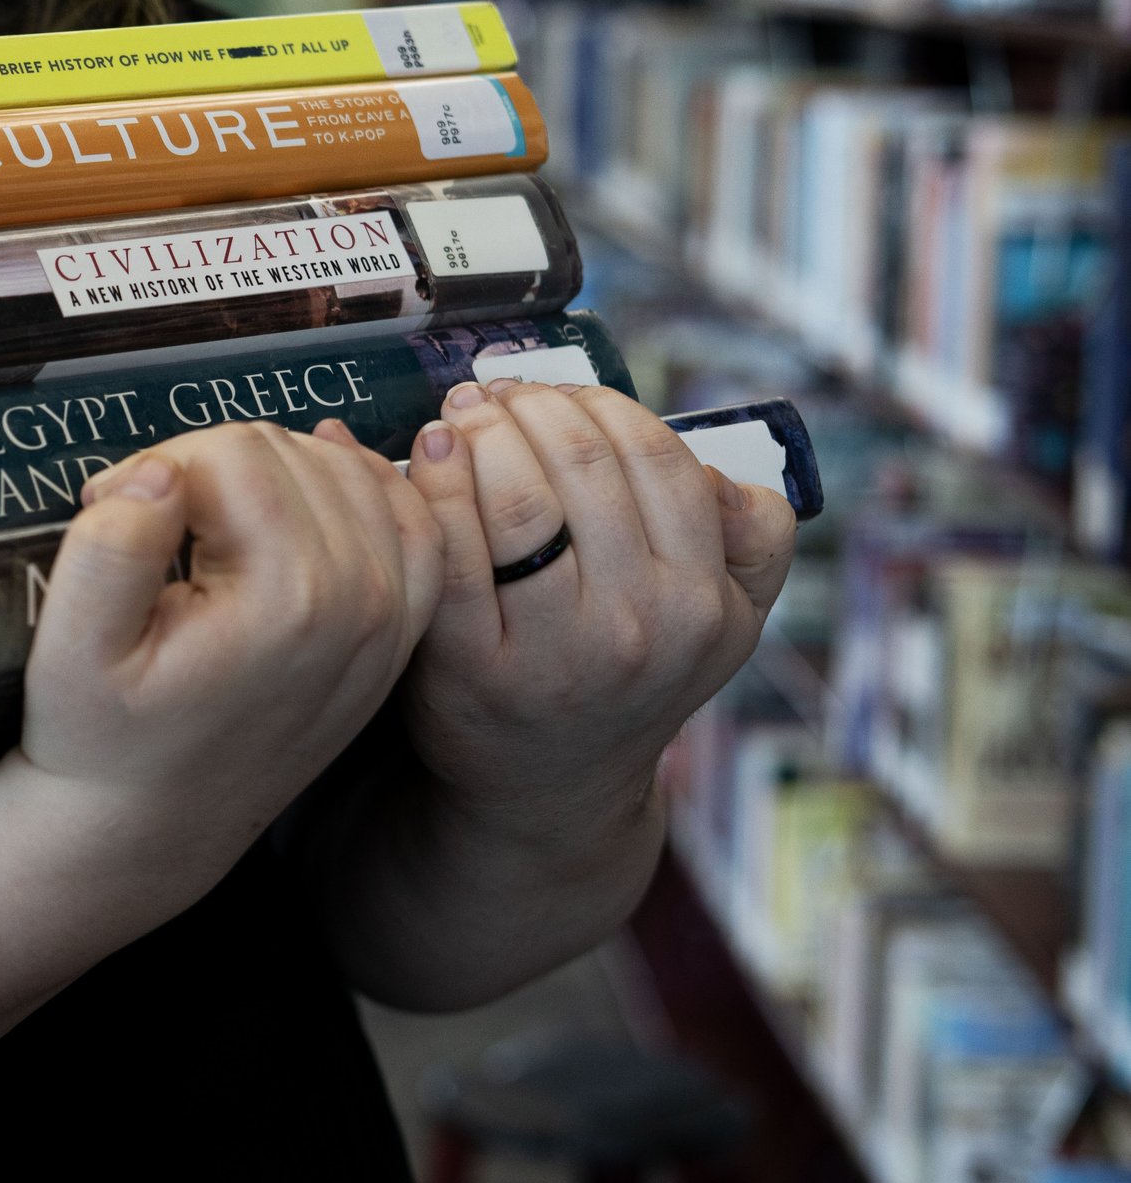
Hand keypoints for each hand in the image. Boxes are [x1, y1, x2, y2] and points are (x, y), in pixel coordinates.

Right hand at [14, 421, 443, 896]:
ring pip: (347, 471)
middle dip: (208, 461)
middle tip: (146, 516)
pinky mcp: (396, 637)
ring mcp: (391, 622)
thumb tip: (160, 471)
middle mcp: (361, 604)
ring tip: (204, 518)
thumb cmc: (99, 742)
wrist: (146, 829)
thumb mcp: (68, 648)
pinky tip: (304, 498)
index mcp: (286, 599)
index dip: (153, 460)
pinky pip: (410, 522)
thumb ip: (110, 545)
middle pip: (290, 452)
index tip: (107, 506)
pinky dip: (361, 490)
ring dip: (272, 471)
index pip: (231, 451)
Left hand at [379, 381, 796, 850]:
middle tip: (495, 392)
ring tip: (462, 414)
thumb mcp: (725, 621)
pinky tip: (430, 451)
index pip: (658, 458)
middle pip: (583, 464)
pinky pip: (452, 548)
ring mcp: (554, 651)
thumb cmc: (630, 673)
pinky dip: (437, 481)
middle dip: (532, 405)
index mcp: (704, 603)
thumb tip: (717, 465)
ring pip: (519, 498)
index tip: (558, 394)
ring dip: (482, 431)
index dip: (599, 405)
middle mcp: (640, 628)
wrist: (548, 790)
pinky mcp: (469, 668)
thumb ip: (753, 537)